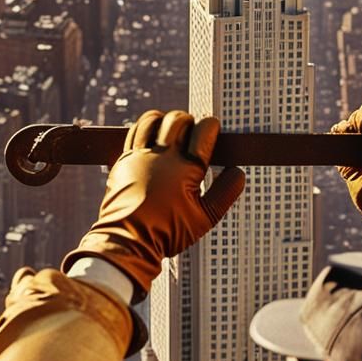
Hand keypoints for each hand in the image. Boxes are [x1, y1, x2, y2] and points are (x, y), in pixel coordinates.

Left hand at [63, 110, 244, 301]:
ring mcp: (140, 156)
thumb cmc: (168, 232)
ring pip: (153, 119)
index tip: (214, 132)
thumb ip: (226, 192)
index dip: (212, 126)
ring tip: (172, 133)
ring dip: (166, 120)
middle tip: (193, 135)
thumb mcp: (206, 218)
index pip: (204, 130)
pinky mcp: (123, 160)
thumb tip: (238, 171)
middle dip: (190, 122)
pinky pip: (134, 131)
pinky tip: (153, 138)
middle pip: (178, 119)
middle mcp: (162, 156)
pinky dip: (146, 128)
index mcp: (185, 168)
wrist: (128, 241)